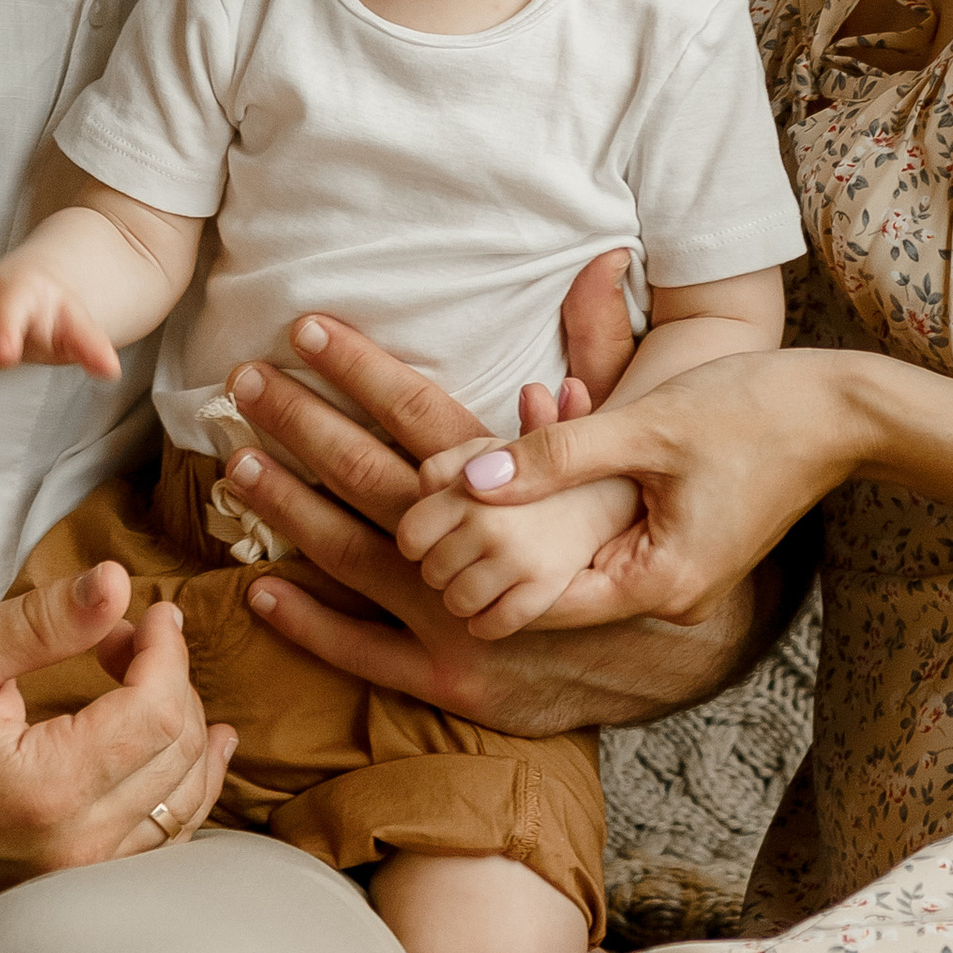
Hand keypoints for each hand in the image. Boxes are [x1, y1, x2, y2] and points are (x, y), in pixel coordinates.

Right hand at [0, 559, 234, 889]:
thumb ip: (41, 620)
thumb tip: (119, 582)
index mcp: (44, 790)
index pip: (156, 713)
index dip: (168, 651)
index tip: (151, 611)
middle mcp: (71, 847)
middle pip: (177, 754)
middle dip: (175, 681)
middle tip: (136, 635)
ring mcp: (74, 875)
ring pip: (182, 802)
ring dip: (187, 732)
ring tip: (164, 680)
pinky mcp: (71, 883)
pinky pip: (162, 839)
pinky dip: (184, 787)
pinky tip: (195, 751)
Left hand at [211, 314, 761, 734]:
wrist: (720, 634)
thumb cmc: (695, 511)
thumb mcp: (654, 423)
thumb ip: (605, 352)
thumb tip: (594, 268)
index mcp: (529, 494)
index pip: (424, 419)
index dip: (362, 370)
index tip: (305, 328)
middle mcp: (490, 564)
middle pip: (376, 485)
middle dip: (305, 428)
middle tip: (240, 381)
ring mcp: (470, 630)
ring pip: (360, 564)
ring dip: (292, 511)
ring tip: (232, 465)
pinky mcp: (459, 685)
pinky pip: (370, 655)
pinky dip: (312, 623)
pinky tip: (259, 585)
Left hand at [411, 348, 871, 628]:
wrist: (844, 410)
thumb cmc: (755, 409)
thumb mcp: (647, 425)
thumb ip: (557, 455)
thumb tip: (467, 478)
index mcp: (658, 584)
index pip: (541, 600)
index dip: (479, 563)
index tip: (427, 526)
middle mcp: (667, 596)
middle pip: (554, 584)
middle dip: (494, 544)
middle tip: (431, 503)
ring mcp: (678, 576)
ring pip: (578, 558)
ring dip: (529, 521)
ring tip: (467, 479)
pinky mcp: (684, 545)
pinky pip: (609, 538)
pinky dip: (570, 506)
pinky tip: (534, 461)